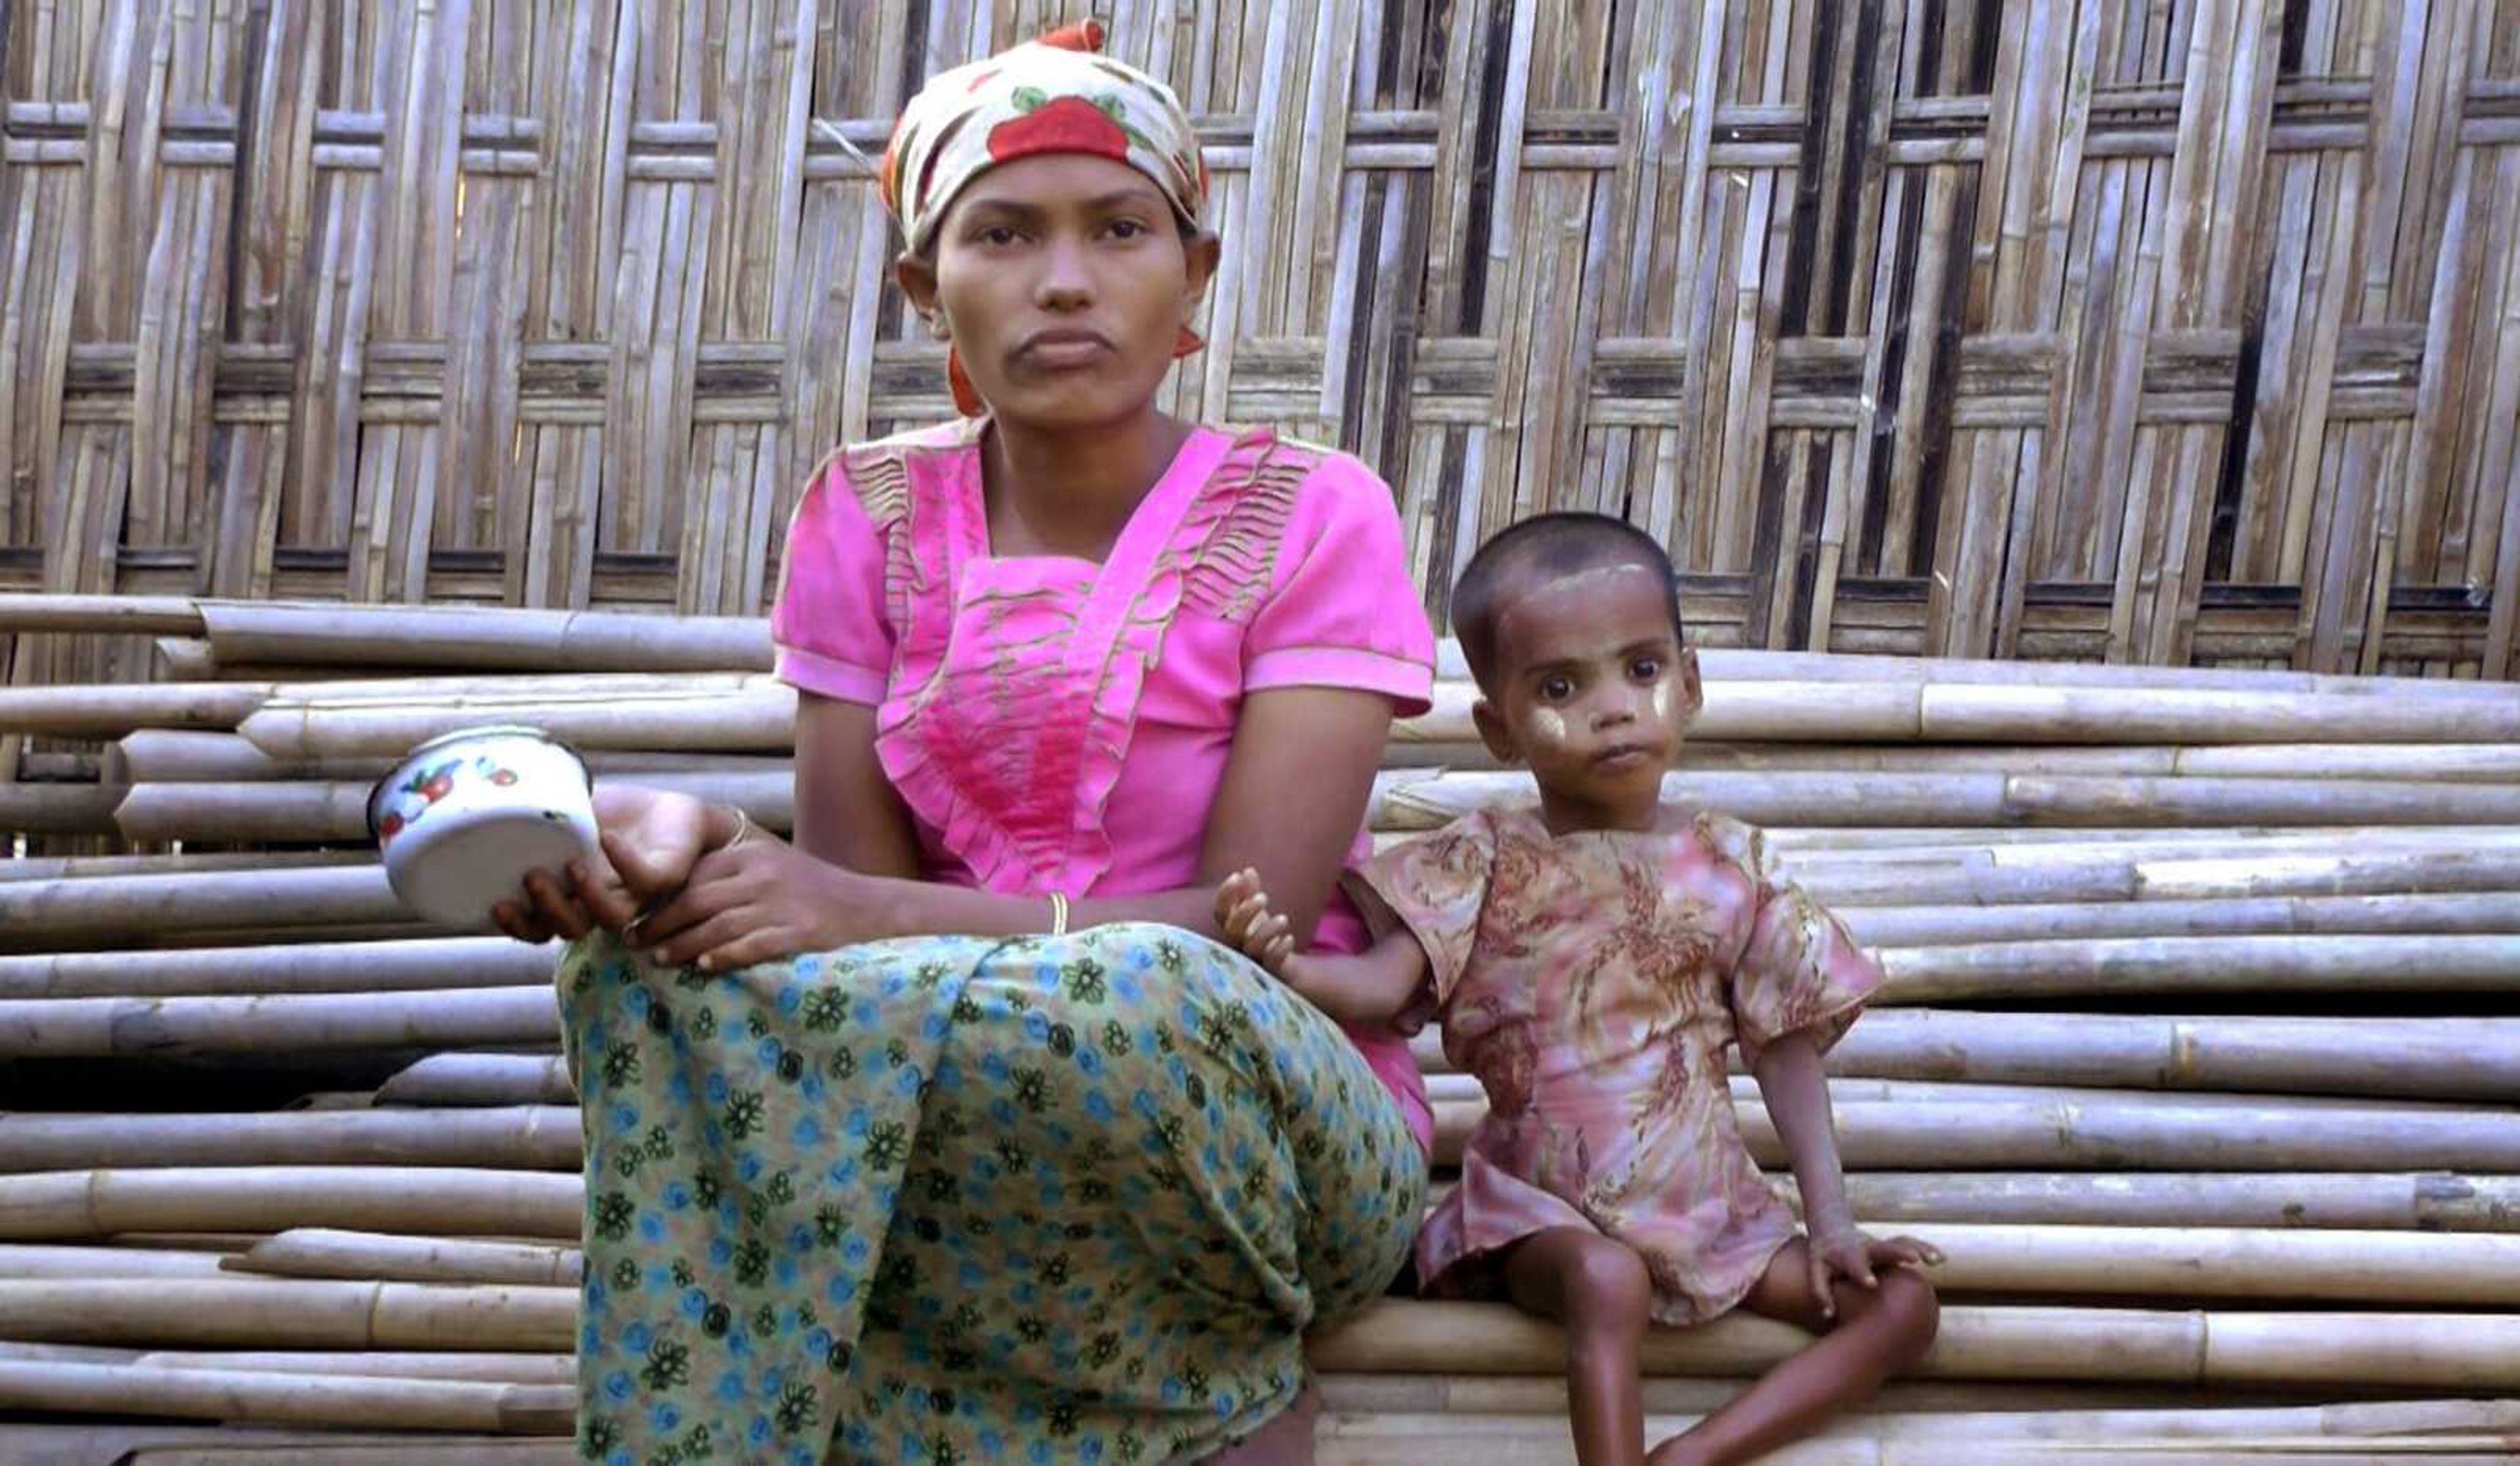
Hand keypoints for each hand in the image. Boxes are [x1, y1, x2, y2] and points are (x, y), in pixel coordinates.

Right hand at [491, 785, 712, 942]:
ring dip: (587, 897)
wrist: (670, 809)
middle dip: (548, 910)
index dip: (517, 926)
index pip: (540, 928)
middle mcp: (602, 903)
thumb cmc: (615, 816)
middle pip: (572, 929)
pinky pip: (646, 881)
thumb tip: (492, 797)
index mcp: (573, 897)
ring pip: (611, 919)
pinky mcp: (666, 877)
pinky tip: (606, 838)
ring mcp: (636, 895)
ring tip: (572, 865)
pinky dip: (625, 862)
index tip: (496, 904)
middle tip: (531, 877)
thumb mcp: (568, 815)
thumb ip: (537, 817)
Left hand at [625, 834, 880, 973]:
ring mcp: (781, 904)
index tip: (635, 920)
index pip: (692, 877)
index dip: (659, 901)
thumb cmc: (813, 893)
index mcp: (751, 855)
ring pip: (717, 926)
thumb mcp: (771, 869)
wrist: (870, 909)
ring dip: (683, 945)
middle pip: (696, 902)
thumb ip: (729, 878)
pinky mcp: (798, 932)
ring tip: (661, 960)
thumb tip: (675, 901)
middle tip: (636, 943)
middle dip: (661, 924)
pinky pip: (751, 946)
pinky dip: (724, 957)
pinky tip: (705, 968)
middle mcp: (762, 875)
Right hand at [1215, 868, 1296, 974]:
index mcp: (1232, 927)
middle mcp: (1238, 944)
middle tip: (1263, 897)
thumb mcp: (1256, 912)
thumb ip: (1249, 892)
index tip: (1237, 875)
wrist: (1279, 965)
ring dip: (1266, 931)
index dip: (1225, 894)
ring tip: (1283, 918)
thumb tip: (1248, 870)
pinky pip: (1271, 963)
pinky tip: (1288, 938)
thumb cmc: (1261, 934)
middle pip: (1232, 930)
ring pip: (1252, 947)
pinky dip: (1279, 951)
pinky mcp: (1269, 971)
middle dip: (1246, 912)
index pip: (1220, 911)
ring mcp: (1252, 959)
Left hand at [1805, 1221, 1941, 1320]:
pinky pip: (1910, 1244)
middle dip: (1898, 1252)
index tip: (1872, 1284)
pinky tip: (1941, 1258)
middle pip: (1883, 1248)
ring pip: (1901, 1242)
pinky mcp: (1891, 1245)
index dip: (1863, 1273)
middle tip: (1913, 1259)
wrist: (1832, 1229)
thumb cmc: (1824, 1256)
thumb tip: (1828, 1315)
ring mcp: (1880, 1244)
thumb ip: (1821, 1292)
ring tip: (1937, 1259)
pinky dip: (1925, 1249)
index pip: (1855, 1264)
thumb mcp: (1817, 1270)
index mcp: (1845, 1254)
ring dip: (1919, 1248)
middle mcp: (1866, 1247)